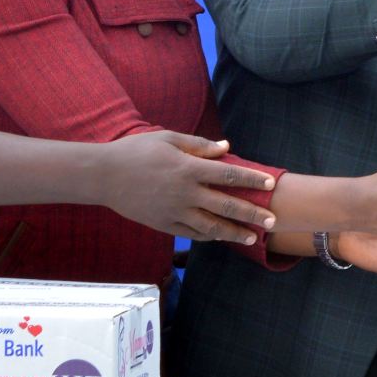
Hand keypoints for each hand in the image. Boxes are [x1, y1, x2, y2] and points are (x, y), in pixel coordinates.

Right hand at [108, 130, 277, 243]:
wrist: (103, 176)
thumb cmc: (135, 152)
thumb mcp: (167, 138)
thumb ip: (199, 145)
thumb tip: (227, 148)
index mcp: (187, 168)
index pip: (228, 176)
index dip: (251, 180)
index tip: (270, 185)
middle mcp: (185, 193)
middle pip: (226, 206)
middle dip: (253, 215)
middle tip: (273, 221)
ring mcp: (174, 212)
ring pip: (212, 227)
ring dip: (235, 233)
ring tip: (253, 238)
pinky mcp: (164, 225)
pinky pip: (192, 234)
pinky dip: (209, 237)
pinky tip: (222, 237)